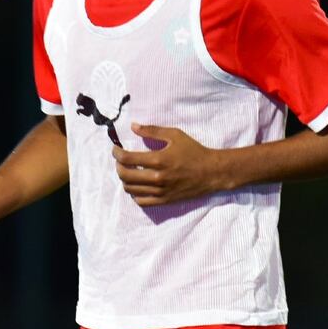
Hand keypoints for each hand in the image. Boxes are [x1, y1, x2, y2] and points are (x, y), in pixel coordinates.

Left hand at [112, 123, 231, 205]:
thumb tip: (133, 127)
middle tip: (120, 160)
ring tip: (128, 171)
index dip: (116, 153)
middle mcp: (157, 177)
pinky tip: (137, 186)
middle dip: (118, 166)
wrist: (211, 172)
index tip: (116, 149)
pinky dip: (134, 194)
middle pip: (125, 175)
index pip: (127, 158)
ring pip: (130, 189)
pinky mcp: (164, 200)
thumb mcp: (175, 135)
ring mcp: (160, 191)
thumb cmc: (194, 151)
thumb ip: (152, 130)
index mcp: (158, 159)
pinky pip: (141, 201)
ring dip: (124, 179)